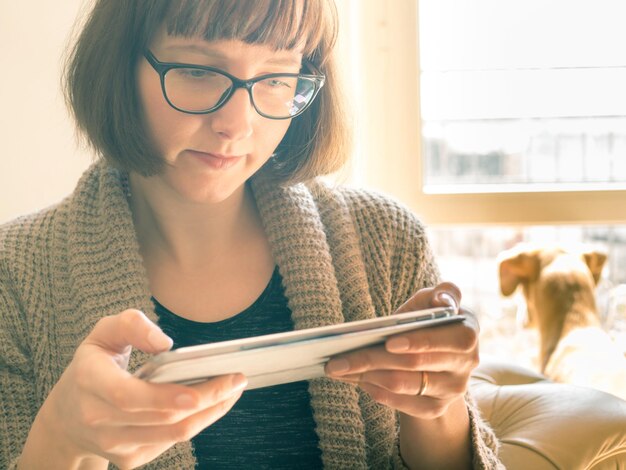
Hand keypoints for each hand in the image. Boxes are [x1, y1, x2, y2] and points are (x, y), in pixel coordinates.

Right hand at [21, 309, 246, 468]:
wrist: (67, 417)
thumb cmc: (93, 366)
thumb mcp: (103, 334)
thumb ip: (130, 325)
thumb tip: (164, 342)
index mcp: (90, 382)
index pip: (128, 397)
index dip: (165, 396)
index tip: (200, 387)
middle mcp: (99, 420)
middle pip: (164, 416)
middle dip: (208, 398)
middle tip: (238, 377)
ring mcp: (115, 444)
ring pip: (174, 433)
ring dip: (211, 411)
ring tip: (233, 389)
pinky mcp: (130, 458)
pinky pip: (173, 440)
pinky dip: (199, 420)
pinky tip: (214, 402)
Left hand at [325, 282, 477, 419]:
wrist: (437, 355)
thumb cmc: (430, 319)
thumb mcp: (434, 301)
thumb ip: (443, 292)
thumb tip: (443, 301)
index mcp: (468, 332)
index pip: (450, 340)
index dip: (420, 342)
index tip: (389, 342)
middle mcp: (466, 364)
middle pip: (414, 364)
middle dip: (372, 359)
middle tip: (337, 358)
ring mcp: (452, 390)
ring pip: (402, 385)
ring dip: (366, 375)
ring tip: (338, 368)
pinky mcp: (435, 408)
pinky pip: (401, 404)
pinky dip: (375, 391)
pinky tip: (356, 380)